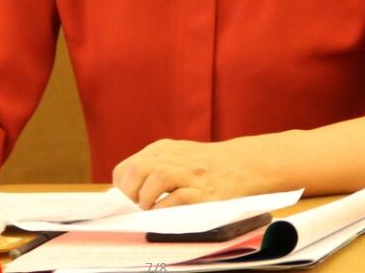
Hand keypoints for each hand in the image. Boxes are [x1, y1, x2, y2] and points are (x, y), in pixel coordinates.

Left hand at [112, 138, 257, 208]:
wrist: (244, 163)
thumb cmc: (206, 165)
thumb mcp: (177, 156)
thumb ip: (153, 168)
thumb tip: (127, 194)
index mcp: (163, 149)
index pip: (127, 167)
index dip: (121, 188)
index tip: (124, 203)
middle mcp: (174, 158)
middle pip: (137, 170)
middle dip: (128, 194)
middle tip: (133, 209)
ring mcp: (190, 173)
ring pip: (157, 178)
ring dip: (147, 198)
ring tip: (149, 209)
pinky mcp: (205, 191)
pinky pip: (179, 198)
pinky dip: (167, 208)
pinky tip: (165, 213)